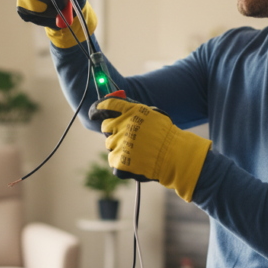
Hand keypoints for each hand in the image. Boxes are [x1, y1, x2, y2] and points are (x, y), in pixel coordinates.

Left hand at [89, 96, 211, 201]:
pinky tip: (134, 162)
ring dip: (118, 147)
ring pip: (109, 144)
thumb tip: (118, 110)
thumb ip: (134, 112)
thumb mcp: (152, 115)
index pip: (107, 105)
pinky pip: (112, 159)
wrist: (174, 156)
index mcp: (131, 112)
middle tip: (125, 137)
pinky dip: (120, 162)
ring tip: (136, 151)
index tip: (93, 112)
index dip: (97, 108)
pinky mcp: (119, 160)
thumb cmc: (166, 136)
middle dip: (112, 131)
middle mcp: (122, 125)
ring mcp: (119, 143)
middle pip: (105, 127)